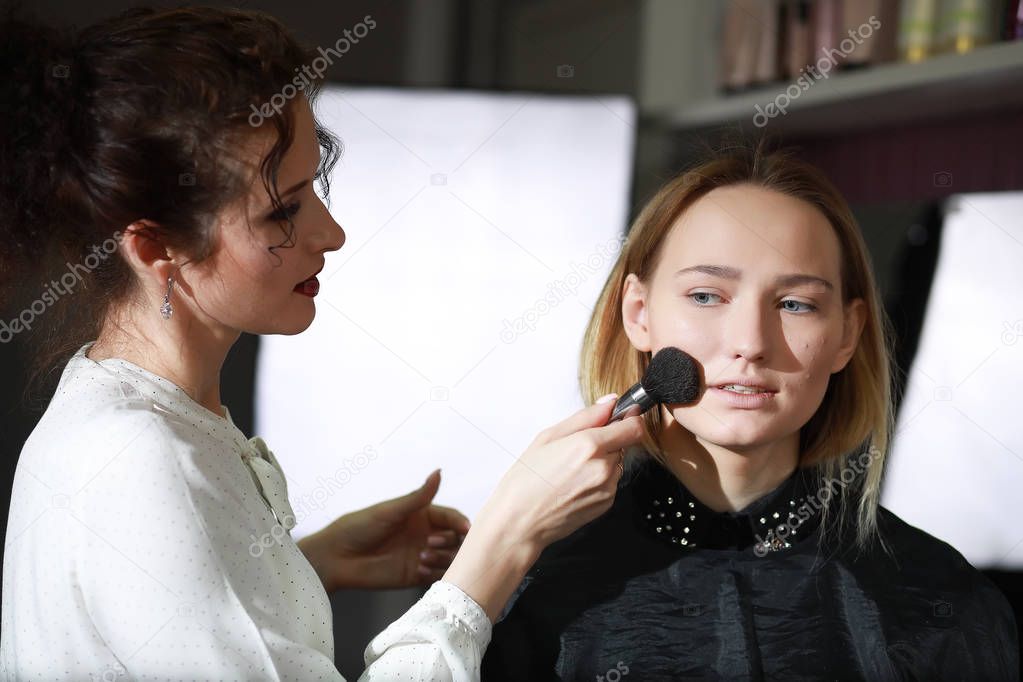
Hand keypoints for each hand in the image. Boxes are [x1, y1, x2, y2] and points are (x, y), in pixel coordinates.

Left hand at [298, 469, 469, 591]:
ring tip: (422, 559)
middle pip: (455, 539)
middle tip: (431, 544)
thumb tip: (439, 472)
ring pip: (449, 558)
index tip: (466, 529)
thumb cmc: (359, 527)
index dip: (460, 523)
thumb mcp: (391, 510)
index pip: (451, 518)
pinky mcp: (415, 576)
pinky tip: (418, 570)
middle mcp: (425, 535)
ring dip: (442, 559)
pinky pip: (437, 577)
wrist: (336, 557)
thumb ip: (419, 496)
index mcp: (421, 515)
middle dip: (450, 541)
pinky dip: (434, 574)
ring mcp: (422, 556)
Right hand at [443, 395, 643, 620]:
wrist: (519, 523)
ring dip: (603, 461)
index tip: (622, 416)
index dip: (630, 418)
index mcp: (589, 445)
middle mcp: (604, 467)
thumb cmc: (526, 480)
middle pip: (624, 444)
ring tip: (572, 470)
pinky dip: (599, 480)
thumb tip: (610, 403)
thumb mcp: (548, 437)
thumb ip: (585, 417)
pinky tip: (574, 484)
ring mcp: (607, 488)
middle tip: (578, 448)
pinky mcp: (606, 504)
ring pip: (617, 463)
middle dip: (608, 441)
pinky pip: (611, 483)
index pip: (634, 427)